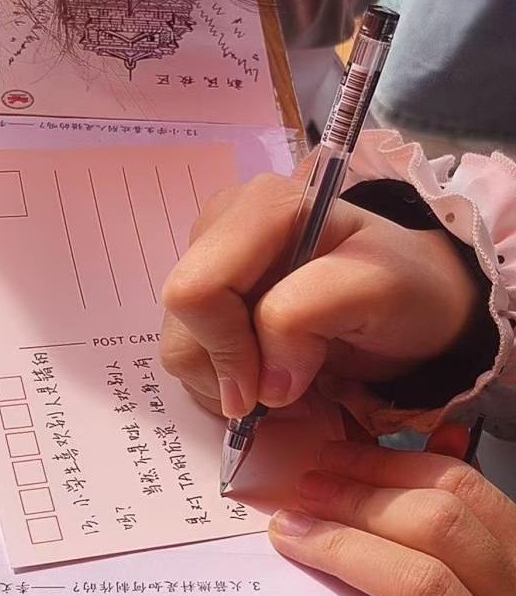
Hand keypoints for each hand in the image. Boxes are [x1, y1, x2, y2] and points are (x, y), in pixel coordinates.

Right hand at [160, 169, 478, 417]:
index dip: (228, 349)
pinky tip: (270, 378)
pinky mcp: (210, 306)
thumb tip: (262, 381)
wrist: (416, 306)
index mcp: (258, 208)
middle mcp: (221, 229)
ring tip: (284, 383)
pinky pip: (191, 359)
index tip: (276, 384)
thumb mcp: (378, 289)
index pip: (197, 290)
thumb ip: (308, 313)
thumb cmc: (405, 290)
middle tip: (285, 387)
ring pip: (180, 346)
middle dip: (228, 371)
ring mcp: (211, 268)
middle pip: (181, 322)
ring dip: (227, 385)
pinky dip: (226, 386)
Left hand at [268, 426, 515, 595]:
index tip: (326, 458)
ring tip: (292, 538)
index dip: (387, 464)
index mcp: (513, 559)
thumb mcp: (470, 571)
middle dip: (358, 500)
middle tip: (299, 494)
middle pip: (438, 528)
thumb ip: (455, 510)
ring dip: (348, 553)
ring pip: (430, 591)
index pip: (458, 487)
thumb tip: (445, 431)